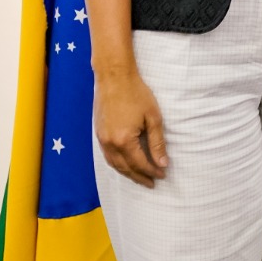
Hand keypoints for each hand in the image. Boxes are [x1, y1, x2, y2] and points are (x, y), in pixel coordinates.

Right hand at [94, 68, 167, 186]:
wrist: (114, 77)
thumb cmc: (137, 94)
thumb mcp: (153, 117)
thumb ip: (157, 142)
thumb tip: (163, 163)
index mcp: (124, 140)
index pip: (140, 163)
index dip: (152, 171)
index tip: (163, 174)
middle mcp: (110, 143)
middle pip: (126, 168)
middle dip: (140, 177)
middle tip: (153, 183)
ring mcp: (101, 139)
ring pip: (115, 165)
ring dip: (128, 173)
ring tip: (141, 178)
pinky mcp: (98, 134)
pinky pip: (108, 156)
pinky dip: (118, 164)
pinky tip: (126, 165)